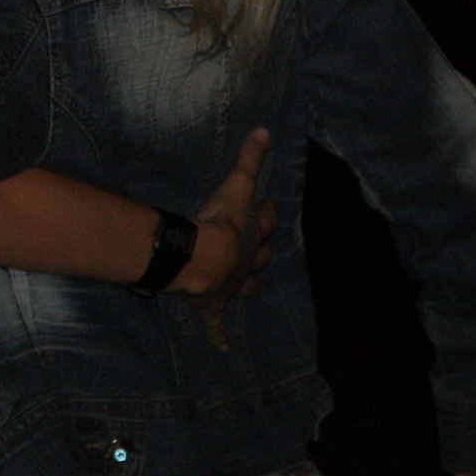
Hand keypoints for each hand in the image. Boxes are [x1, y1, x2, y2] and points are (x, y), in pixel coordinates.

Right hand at [172, 126, 279, 350]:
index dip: (270, 213)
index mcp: (251, 233)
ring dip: (250, 288)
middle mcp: (247, 261)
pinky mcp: (213, 307)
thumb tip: (266, 128)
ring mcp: (232, 286)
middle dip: (265, 254)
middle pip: (262, 258)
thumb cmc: (218, 222)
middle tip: (266, 250)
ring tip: (254, 291)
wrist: (203, 260)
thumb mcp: (236, 186)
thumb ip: (249, 158)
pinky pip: (217, 324)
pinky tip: (222, 346)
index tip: (273, 205)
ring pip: (248, 288)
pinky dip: (220, 334)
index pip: (267, 220)